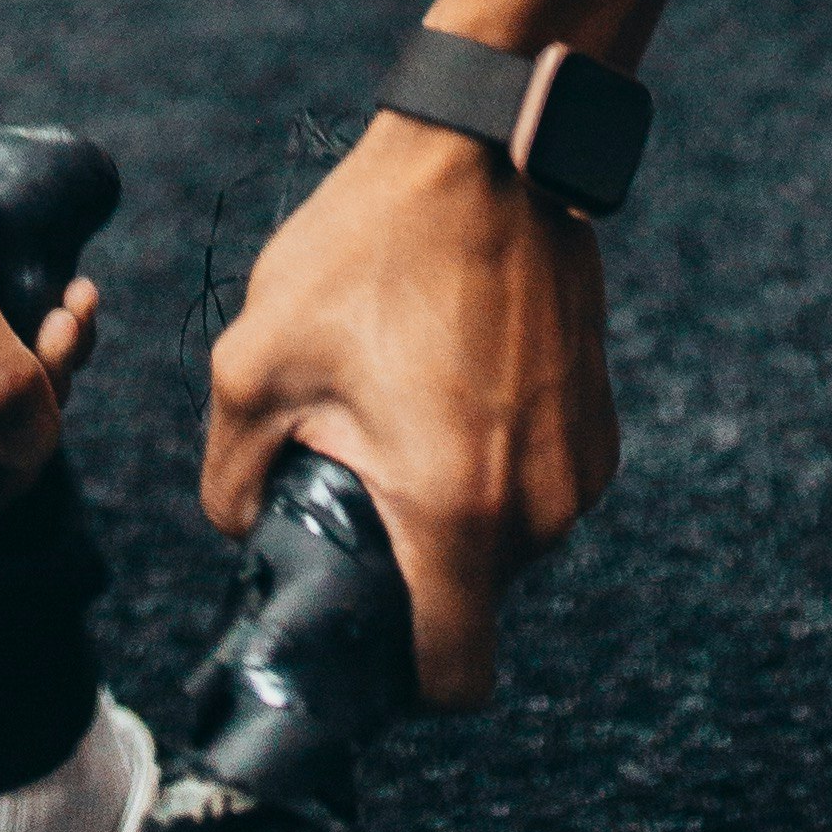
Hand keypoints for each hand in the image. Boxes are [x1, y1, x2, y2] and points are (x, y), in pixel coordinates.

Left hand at [202, 106, 616, 703]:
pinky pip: (540, 488)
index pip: (452, 679)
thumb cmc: (369, 248)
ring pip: (509, 547)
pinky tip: (448, 391)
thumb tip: (240, 531)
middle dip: (415, 573)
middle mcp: (540, 507)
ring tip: (402, 418)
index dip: (400, 683)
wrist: (484, 149)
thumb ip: (230, 478)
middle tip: (357, 486)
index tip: (361, 632)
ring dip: (455, 514)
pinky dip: (495, 467)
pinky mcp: (600, 421)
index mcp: (455, 512)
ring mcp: (582, 464)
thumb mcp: (256, 360)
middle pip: (474, 606)